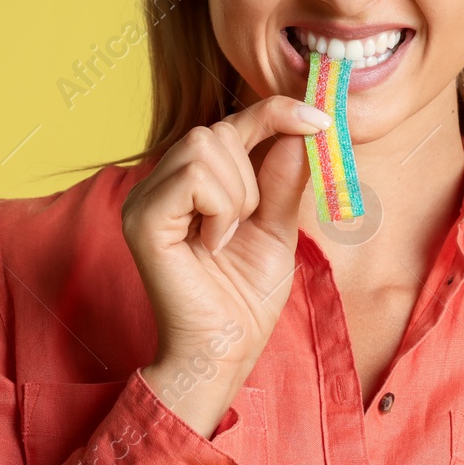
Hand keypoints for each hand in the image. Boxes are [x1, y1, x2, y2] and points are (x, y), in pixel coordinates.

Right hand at [121, 94, 329, 434]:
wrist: (225, 353)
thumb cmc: (246, 299)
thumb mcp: (278, 227)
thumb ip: (283, 175)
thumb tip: (301, 127)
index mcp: (189, 181)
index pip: (231, 123)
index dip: (275, 111)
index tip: (320, 118)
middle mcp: (160, 183)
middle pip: (217, 130)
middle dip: (251, 177)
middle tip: (247, 225)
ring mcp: (144, 199)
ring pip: (206, 146)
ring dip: (237, 195)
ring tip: (228, 238)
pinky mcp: (142, 219)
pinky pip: (195, 178)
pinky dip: (220, 210)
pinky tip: (214, 244)